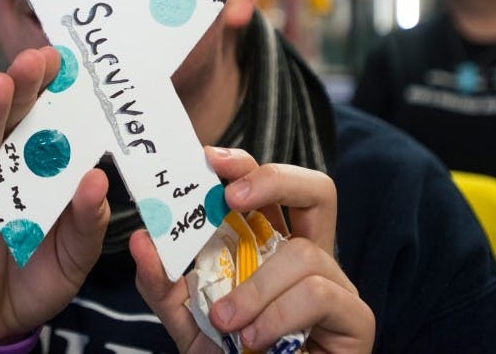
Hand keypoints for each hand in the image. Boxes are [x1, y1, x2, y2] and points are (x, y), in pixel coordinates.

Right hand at [0, 47, 110, 344]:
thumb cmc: (34, 283)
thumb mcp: (73, 258)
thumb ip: (87, 223)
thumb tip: (98, 179)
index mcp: (34, 170)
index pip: (43, 123)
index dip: (53, 93)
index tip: (68, 63)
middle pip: (10, 121)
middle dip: (23, 88)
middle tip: (38, 58)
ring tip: (0, 84)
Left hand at [131, 147, 374, 352]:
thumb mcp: (184, 317)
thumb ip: (162, 282)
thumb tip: (140, 239)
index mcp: (271, 245)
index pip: (269, 187)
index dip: (246, 165)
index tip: (208, 159)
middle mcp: (308, 256)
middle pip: (317, 189)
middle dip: (274, 180)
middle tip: (231, 197)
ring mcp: (336, 286)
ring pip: (304, 254)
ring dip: (256, 287)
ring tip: (226, 321)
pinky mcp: (355, 320)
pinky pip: (319, 294)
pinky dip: (279, 314)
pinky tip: (256, 338)